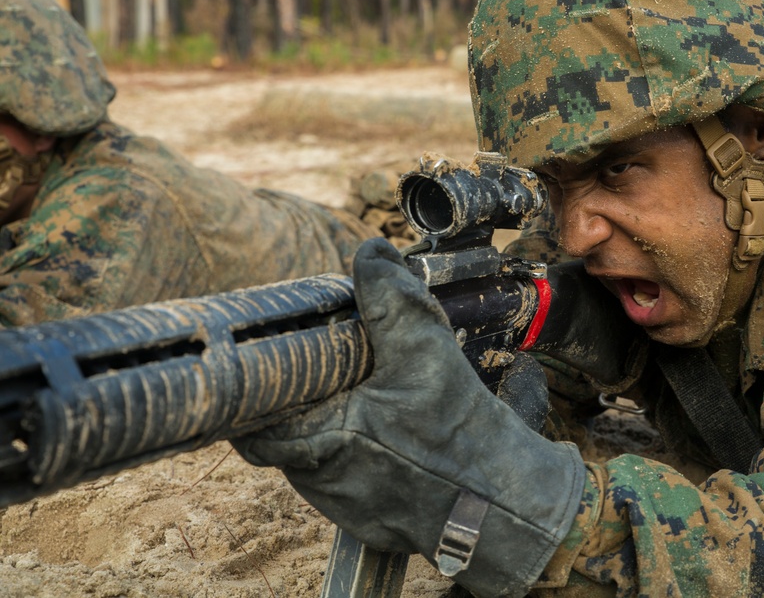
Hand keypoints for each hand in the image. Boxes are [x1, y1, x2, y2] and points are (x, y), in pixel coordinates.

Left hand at [233, 238, 584, 595]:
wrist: (506, 508)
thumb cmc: (460, 435)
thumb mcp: (424, 351)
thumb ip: (390, 298)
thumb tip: (371, 251)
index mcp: (316, 443)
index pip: (249, 420)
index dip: (256, 387)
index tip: (273, 358)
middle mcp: (319, 482)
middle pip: (288, 429)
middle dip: (309, 395)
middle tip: (335, 364)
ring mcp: (345, 507)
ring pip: (320, 452)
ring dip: (338, 421)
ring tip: (373, 392)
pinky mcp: (372, 520)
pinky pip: (351, 475)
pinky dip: (365, 449)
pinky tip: (398, 429)